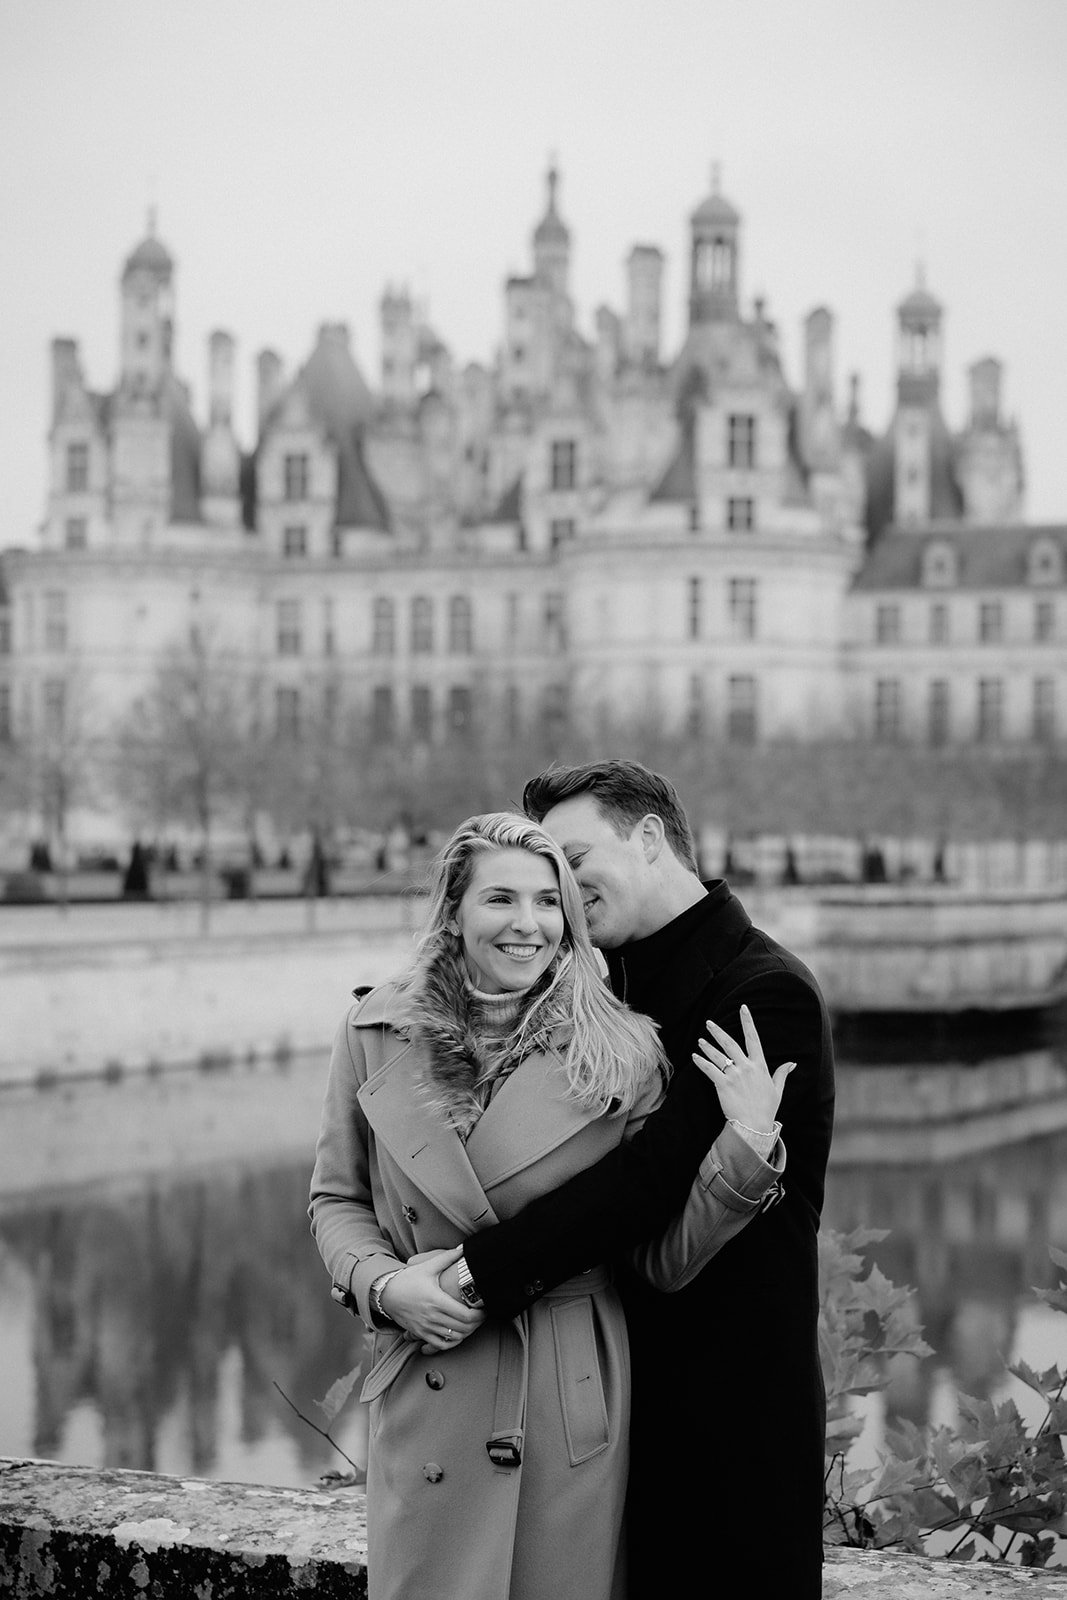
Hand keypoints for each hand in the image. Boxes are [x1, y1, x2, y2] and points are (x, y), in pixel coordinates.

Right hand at [379, 1245, 484, 1354]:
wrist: (387, 1294)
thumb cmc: (408, 1280)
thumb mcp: (427, 1267)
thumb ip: (447, 1258)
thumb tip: (463, 1248)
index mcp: (436, 1300)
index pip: (465, 1316)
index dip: (479, 1315)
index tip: (484, 1309)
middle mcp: (432, 1317)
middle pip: (463, 1329)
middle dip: (476, 1324)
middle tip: (481, 1316)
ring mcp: (426, 1327)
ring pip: (454, 1338)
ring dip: (466, 1333)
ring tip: (471, 1323)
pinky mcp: (421, 1334)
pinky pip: (440, 1345)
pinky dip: (451, 1343)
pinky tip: (456, 1334)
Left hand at [692, 1004, 793, 1131]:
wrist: (754, 1126)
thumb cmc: (766, 1109)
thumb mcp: (777, 1089)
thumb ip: (782, 1074)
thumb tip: (792, 1063)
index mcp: (760, 1065)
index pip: (753, 1038)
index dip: (748, 1021)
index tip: (743, 1008)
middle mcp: (746, 1067)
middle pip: (730, 1043)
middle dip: (718, 1032)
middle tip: (709, 1023)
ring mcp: (733, 1075)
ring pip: (717, 1055)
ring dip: (707, 1047)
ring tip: (700, 1040)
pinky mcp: (722, 1084)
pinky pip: (709, 1069)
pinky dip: (701, 1062)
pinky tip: (695, 1057)